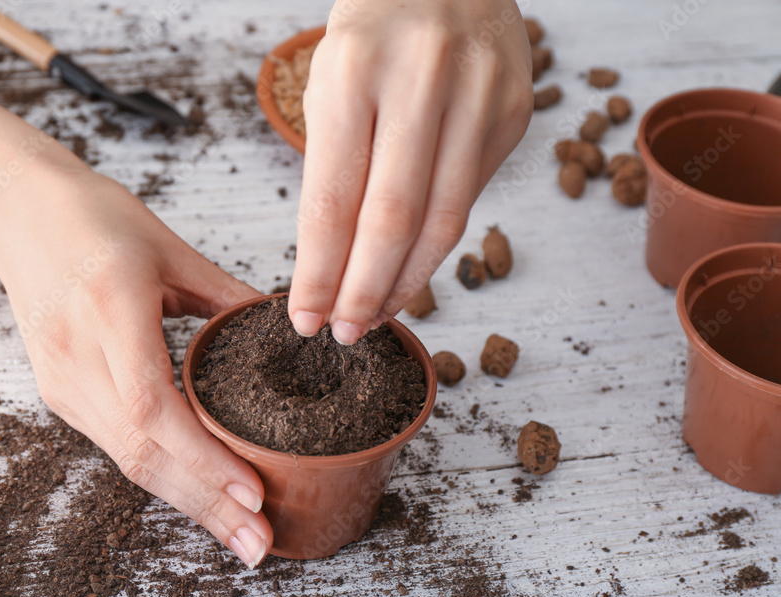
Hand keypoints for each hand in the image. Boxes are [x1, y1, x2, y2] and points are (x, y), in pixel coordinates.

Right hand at [0, 169, 272, 568]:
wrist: (19, 214)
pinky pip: (116, 444)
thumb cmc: (95, 219)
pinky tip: (199, 493)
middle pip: (141, 451)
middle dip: (205, 505)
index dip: (205, 458)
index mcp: (108, 309)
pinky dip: (162, 474)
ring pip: (127, 458)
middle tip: (258, 544)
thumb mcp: (172, 248)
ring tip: (239, 533)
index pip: (154, 406)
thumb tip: (288, 332)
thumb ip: (228, 297)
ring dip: (186, 501)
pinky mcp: (59, 392)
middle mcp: (78, 355)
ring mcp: (61, 380)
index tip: (253, 494)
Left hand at [288, 0, 532, 342]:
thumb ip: (335, 171)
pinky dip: (437, 244)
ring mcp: (479, 95)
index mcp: (354, 71)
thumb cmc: (372, 38)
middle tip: (344, 333)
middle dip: (363, 291)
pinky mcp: (516, 111)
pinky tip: (412, 268)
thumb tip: (335, 270)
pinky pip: (470, 198)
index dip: (318, 272)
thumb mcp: (330, 86)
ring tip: (377, 315)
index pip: (332, 200)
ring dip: (407, 283)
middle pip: (391, 221)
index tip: (304, 317)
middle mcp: (422, 80)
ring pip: (443, 221)